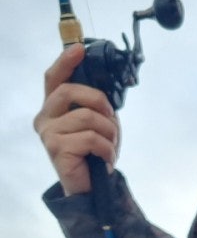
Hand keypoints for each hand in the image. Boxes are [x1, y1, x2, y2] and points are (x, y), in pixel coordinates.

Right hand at [34, 43, 120, 194]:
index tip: (80, 49)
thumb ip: (94, 104)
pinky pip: (91, 138)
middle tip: (112, 117)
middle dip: (98, 100)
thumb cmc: (93, 153)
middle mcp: (45, 118)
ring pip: (86, 117)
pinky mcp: (56, 148)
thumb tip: (106, 88)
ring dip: (109, 131)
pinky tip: (107, 158)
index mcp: (53, 108)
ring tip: (110, 146)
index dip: (65, 62)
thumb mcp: (96, 123)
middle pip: (69, 91)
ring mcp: (48, 133)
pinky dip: (107, 148)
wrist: (89, 188)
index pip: (54, 79)